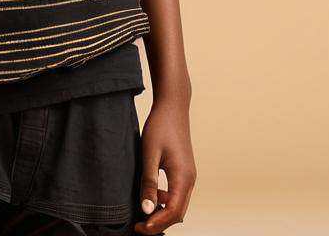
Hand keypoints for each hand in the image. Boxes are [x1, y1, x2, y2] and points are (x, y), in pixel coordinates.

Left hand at [134, 98, 196, 232]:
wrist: (172, 105)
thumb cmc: (160, 126)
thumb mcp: (149, 154)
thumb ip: (148, 183)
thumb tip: (146, 209)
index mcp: (183, 177)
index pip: (172, 212)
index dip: (156, 224)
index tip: (138, 227)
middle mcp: (190, 179)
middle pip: (177, 213)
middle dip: (159, 222)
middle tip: (138, 224)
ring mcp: (189, 175)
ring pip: (178, 205)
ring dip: (162, 212)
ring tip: (143, 210)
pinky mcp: (184, 171)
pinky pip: (177, 194)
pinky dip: (165, 201)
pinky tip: (151, 194)